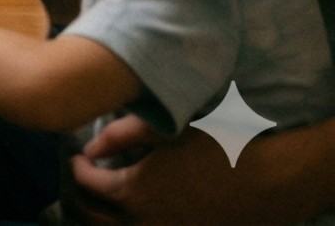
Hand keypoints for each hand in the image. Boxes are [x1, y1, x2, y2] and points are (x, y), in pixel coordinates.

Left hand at [68, 115, 240, 223]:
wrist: (270, 181)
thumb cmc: (217, 149)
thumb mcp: (165, 131)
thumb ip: (120, 136)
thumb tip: (90, 147)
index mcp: (131, 194)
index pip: (85, 184)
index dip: (78, 168)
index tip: (80, 159)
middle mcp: (142, 224)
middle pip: (93, 217)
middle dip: (82, 197)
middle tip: (84, 182)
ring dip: (104, 219)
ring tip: (103, 201)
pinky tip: (136, 215)